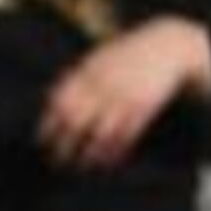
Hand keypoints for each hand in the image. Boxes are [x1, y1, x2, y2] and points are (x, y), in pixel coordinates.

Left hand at [38, 19, 202, 172]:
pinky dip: (115, 150)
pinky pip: (126, 134)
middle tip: (57, 160)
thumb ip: (74, 77)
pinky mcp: (144, 106)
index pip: (59, 105)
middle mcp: (103, 87)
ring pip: (100, 135)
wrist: (167, 45)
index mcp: (88, 74)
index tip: (43, 142)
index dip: (48, 126)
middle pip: (75, 123)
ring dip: (89, 154)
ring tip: (83, 165)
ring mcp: (124, 97)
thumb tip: (49, 99)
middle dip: (64, 145)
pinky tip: (109, 159)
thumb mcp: (97, 59)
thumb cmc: (126, 53)